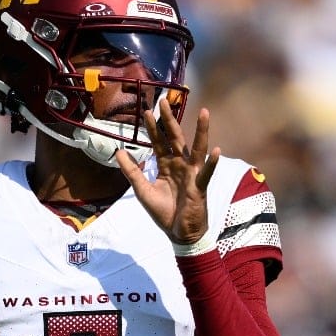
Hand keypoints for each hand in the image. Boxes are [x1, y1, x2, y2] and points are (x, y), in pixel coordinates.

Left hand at [115, 100, 219, 244]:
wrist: (179, 233)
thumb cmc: (164, 212)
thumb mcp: (143, 190)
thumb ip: (132, 171)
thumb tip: (119, 152)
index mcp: (167, 165)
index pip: (159, 142)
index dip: (153, 128)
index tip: (146, 111)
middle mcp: (181, 165)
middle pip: (175, 138)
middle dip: (169, 120)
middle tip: (163, 101)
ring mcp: (192, 174)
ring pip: (197, 149)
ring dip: (201, 131)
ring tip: (204, 113)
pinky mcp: (200, 187)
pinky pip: (207, 173)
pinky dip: (212, 163)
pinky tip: (216, 151)